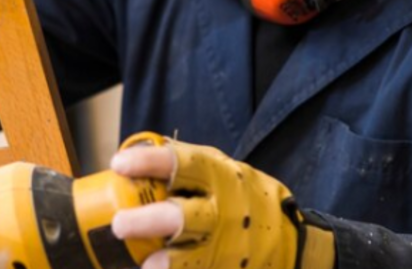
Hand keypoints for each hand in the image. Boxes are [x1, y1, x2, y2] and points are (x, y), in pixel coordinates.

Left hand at [109, 136, 302, 268]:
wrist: (292, 242)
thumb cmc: (244, 200)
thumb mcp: (223, 172)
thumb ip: (187, 166)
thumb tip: (136, 152)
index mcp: (219, 176)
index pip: (180, 163)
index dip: (148, 162)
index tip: (118, 164)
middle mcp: (223, 211)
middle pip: (182, 216)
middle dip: (149, 220)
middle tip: (119, 223)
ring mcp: (228, 247)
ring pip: (192, 257)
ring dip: (167, 262)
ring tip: (146, 264)